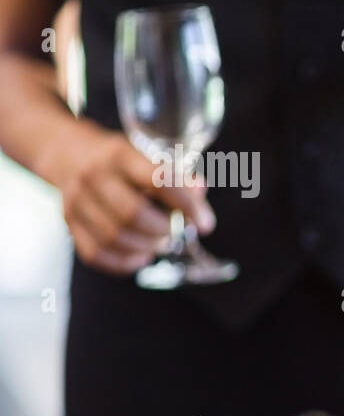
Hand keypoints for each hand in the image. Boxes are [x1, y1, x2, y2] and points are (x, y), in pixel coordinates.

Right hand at [46, 125, 215, 274]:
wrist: (66, 153)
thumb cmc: (118, 160)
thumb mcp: (146, 154)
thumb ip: (176, 175)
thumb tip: (199, 192)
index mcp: (120, 155)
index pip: (159, 180)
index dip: (188, 206)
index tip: (205, 223)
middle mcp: (94, 177)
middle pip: (132, 214)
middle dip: (164, 230)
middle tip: (177, 232)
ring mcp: (76, 201)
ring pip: (114, 237)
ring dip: (146, 247)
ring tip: (160, 243)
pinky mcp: (68, 222)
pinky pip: (96, 253)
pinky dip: (124, 262)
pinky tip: (140, 256)